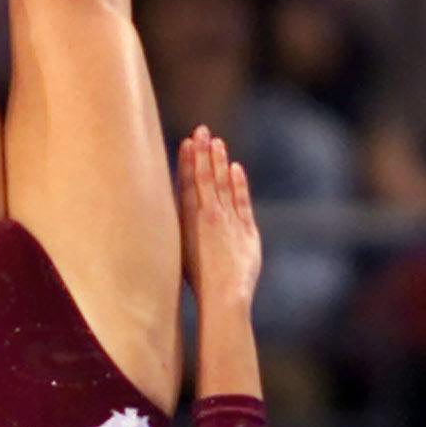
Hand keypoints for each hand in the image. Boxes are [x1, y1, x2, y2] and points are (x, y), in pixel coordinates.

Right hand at [177, 125, 260, 307]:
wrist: (223, 296)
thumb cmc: (198, 284)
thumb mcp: (182, 255)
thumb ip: (183, 235)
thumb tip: (180, 225)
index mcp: (187, 222)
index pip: (187, 184)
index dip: (187, 162)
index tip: (188, 143)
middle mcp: (206, 216)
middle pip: (204, 177)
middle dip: (203, 152)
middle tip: (203, 130)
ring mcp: (227, 220)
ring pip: (221, 184)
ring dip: (219, 161)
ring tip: (217, 141)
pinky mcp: (245, 228)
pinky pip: (240, 199)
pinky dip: (237, 183)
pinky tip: (234, 168)